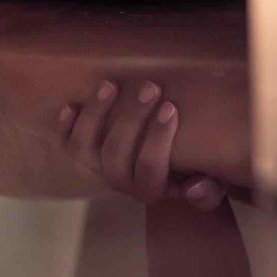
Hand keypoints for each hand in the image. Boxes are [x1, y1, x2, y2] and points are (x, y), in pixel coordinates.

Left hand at [59, 79, 227, 210]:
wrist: (170, 183)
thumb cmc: (196, 175)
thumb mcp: (212, 187)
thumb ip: (209, 191)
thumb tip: (196, 187)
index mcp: (151, 189)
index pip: (149, 169)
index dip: (157, 139)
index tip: (171, 107)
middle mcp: (121, 182)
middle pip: (115, 155)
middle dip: (131, 119)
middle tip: (150, 87)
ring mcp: (100, 170)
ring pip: (85, 149)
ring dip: (95, 115)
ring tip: (110, 85)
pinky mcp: (86, 158)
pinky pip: (67, 146)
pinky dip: (65, 127)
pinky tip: (70, 106)